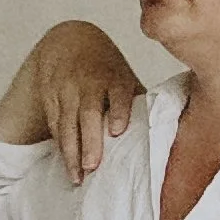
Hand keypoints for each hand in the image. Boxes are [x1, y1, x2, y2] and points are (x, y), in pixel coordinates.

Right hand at [0, 21, 144, 184]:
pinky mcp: (50, 98)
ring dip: (71, 152)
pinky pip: (55, 125)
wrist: (69, 41)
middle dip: (89, 140)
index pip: (117, 92)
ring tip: (78, 178)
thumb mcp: (124, 76)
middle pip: (88, 112)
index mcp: (113, 76)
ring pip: (67, 123)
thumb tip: (168, 132)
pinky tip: (69, 167)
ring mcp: (66, 90)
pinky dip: (61, 147)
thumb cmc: (105, 68)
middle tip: (92, 166)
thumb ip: (140, 101)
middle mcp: (88, 83)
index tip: (117, 131)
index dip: (119, 111)